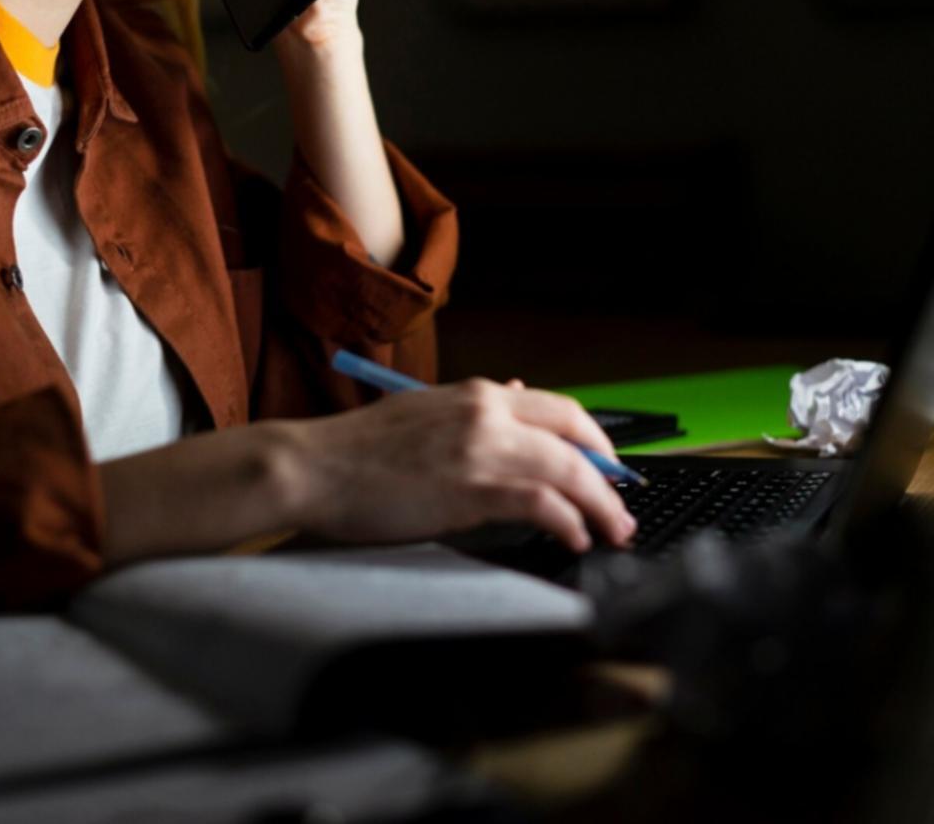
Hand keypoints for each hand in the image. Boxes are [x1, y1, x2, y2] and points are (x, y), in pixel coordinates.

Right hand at [279, 379, 637, 552]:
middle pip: (577, 438)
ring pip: (570, 472)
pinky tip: (575, 538)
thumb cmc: (357, 452)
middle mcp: (488, 413)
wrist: (311, 468)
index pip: (561, 409)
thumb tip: (516, 396)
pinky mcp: (473, 488)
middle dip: (610, 476)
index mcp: (476, 395)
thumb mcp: (425, 414)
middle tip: (622, 506)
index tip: (608, 468)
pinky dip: (569, 522)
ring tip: (613, 531)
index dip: (595, 441)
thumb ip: (473, 411)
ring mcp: (482, 449)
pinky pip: (544, 504)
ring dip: (601, 506)